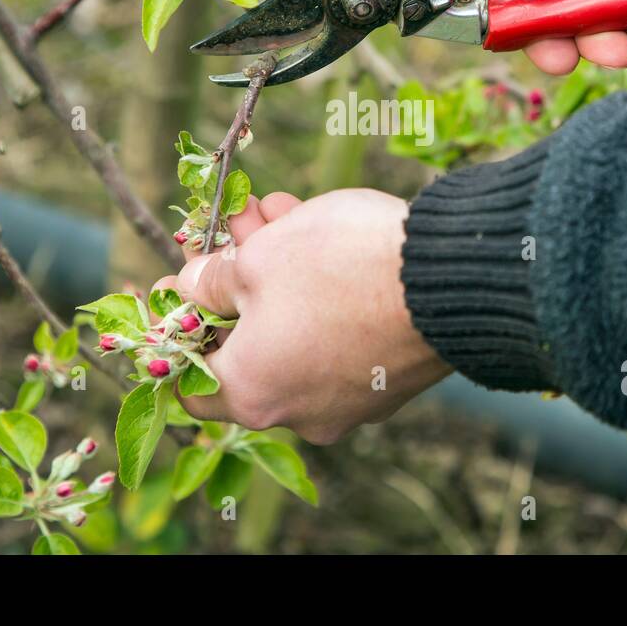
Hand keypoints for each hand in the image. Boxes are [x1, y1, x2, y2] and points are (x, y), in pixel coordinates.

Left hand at [152, 190, 451, 444]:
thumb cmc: (338, 268)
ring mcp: (349, 402)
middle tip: (237, 226)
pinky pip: (338, 340)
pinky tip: (324, 237)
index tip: (178, 282)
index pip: (189, 382)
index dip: (176, 327)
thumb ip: (212, 279)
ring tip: (280, 212)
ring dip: (280, 276)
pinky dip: (322, 296)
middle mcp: (298, 413)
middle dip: (236, 279)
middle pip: (246, 346)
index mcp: (252, 394)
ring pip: (294, 335)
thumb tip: (193, 289)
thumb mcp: (258, 258)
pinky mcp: (388, 381)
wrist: (449, 279)